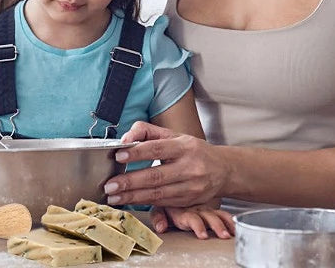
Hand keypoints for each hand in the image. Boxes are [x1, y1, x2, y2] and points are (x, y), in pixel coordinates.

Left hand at [104, 122, 230, 207]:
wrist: (224, 170)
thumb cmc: (194, 151)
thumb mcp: (175, 135)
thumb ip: (148, 132)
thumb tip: (125, 138)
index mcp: (185, 147)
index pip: (158, 149)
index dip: (137, 153)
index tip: (118, 156)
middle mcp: (190, 168)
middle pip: (156, 176)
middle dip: (130, 182)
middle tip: (110, 185)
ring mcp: (191, 187)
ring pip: (158, 193)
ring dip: (133, 196)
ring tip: (114, 197)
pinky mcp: (189, 201)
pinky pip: (163, 203)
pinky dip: (144, 203)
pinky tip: (129, 201)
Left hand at [155, 204, 234, 238]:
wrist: (181, 187)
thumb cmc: (169, 202)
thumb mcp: (160, 207)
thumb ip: (158, 217)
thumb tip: (160, 228)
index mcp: (183, 209)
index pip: (191, 217)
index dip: (198, 226)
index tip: (203, 235)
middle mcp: (196, 209)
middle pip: (208, 217)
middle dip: (216, 226)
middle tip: (223, 235)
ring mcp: (205, 210)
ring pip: (217, 216)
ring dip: (224, 225)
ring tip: (228, 235)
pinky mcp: (212, 212)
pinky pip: (223, 216)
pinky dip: (230, 222)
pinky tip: (235, 229)